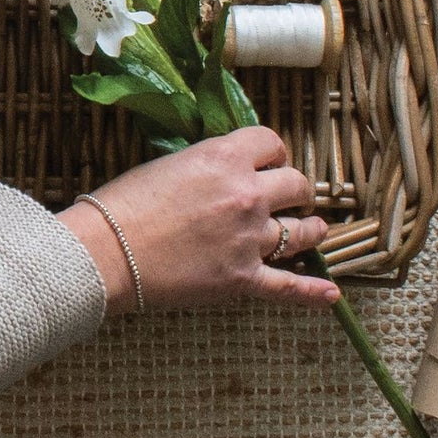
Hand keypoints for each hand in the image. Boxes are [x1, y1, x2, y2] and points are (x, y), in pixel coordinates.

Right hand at [60, 127, 340, 313]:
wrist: (106, 252)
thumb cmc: (123, 204)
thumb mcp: (168, 164)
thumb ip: (206, 166)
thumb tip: (222, 174)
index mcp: (224, 157)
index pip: (271, 142)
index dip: (273, 152)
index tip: (269, 162)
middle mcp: (246, 194)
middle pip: (296, 184)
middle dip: (295, 189)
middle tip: (290, 196)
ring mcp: (250, 239)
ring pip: (302, 232)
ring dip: (310, 230)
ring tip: (314, 230)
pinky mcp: (243, 279)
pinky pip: (289, 287)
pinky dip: (313, 293)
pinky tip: (331, 295)